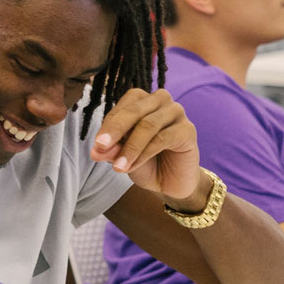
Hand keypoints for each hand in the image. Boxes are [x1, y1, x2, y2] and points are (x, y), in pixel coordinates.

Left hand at [91, 90, 204, 204]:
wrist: (170, 183)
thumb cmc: (146, 163)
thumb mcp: (122, 157)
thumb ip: (110, 151)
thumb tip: (96, 150)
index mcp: (143, 101)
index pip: (122, 107)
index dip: (108, 126)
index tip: (96, 146)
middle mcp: (161, 101)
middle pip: (135, 110)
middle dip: (115, 129)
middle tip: (100, 147)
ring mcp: (177, 113)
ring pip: (148, 124)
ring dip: (130, 147)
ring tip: (117, 167)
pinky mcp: (188, 130)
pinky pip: (162, 139)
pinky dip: (144, 154)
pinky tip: (133, 167)